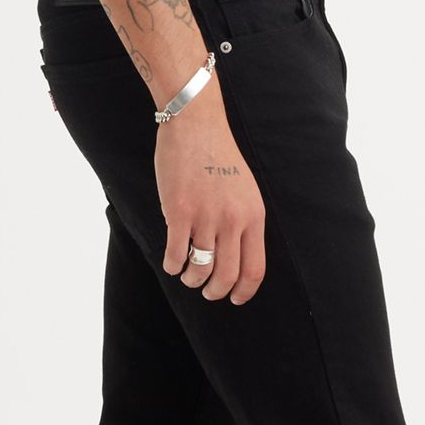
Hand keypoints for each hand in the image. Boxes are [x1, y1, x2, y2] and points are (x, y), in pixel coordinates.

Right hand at [154, 87, 267, 303]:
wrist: (196, 125)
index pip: (254, 269)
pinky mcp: (179, 211)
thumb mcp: (245, 190)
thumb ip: (244, 221)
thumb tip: (236, 255)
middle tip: (206, 291)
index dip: (243, 291)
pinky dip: (172, 265)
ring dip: (191, 280)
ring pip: (199, 268)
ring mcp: (206, 217)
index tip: (233, 299)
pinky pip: (175, 253)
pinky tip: (170, 263)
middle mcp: (233, 220)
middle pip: (226, 275)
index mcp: (254, 216)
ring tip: (186, 276)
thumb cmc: (218, 156)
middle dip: (214, 291)